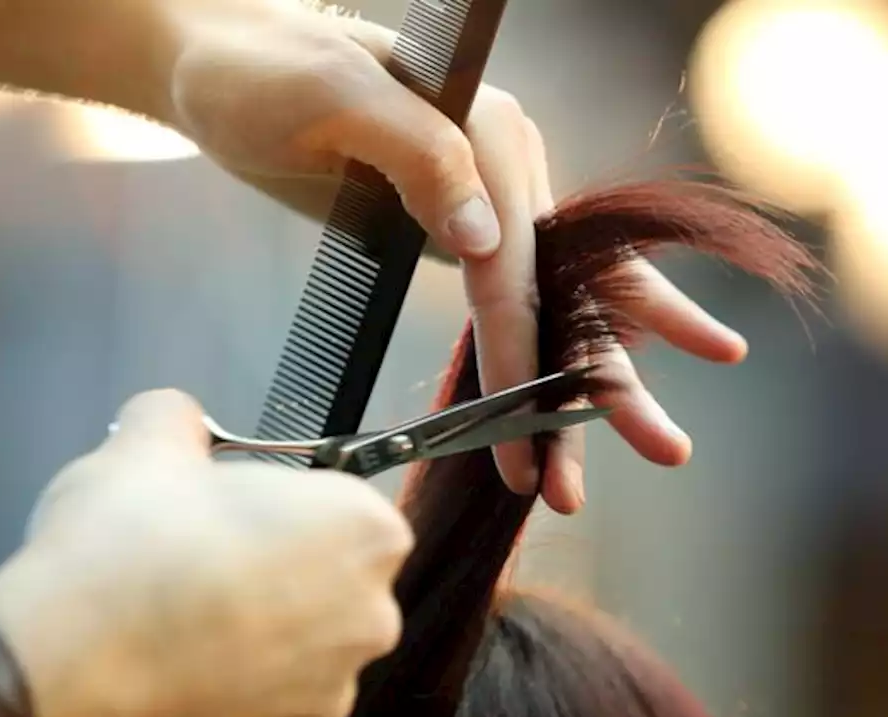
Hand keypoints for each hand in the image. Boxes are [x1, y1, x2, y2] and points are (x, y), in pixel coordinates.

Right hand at [0, 389, 410, 716]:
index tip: (241, 518)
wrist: (71, 665)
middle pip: (335, 592)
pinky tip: (178, 685)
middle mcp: (372, 619)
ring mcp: (331, 697)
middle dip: (285, 584)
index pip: (349, 514)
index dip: (291, 513)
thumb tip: (177, 418)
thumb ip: (180, 419)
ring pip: (302, 662)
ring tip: (183, 634)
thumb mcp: (146, 446)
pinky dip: (231, 708)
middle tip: (208, 574)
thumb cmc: (129, 545)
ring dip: (260, 650)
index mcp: (366, 533)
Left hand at [163, 1, 747, 512]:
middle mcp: (508, 169)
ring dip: (583, 395)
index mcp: (491, 132)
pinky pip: (515, 309)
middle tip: (667, 450)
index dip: (525, 355)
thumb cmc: (263, 71)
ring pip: (558, 309)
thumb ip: (419, 155)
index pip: (518, 263)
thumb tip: (482, 239)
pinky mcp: (461, 232)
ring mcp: (491, 204)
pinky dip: (537, 371)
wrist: (220, 64)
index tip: (523, 435)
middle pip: (576, 289)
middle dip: (611, 382)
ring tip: (586, 481)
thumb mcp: (331, 96)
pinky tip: (562, 421)